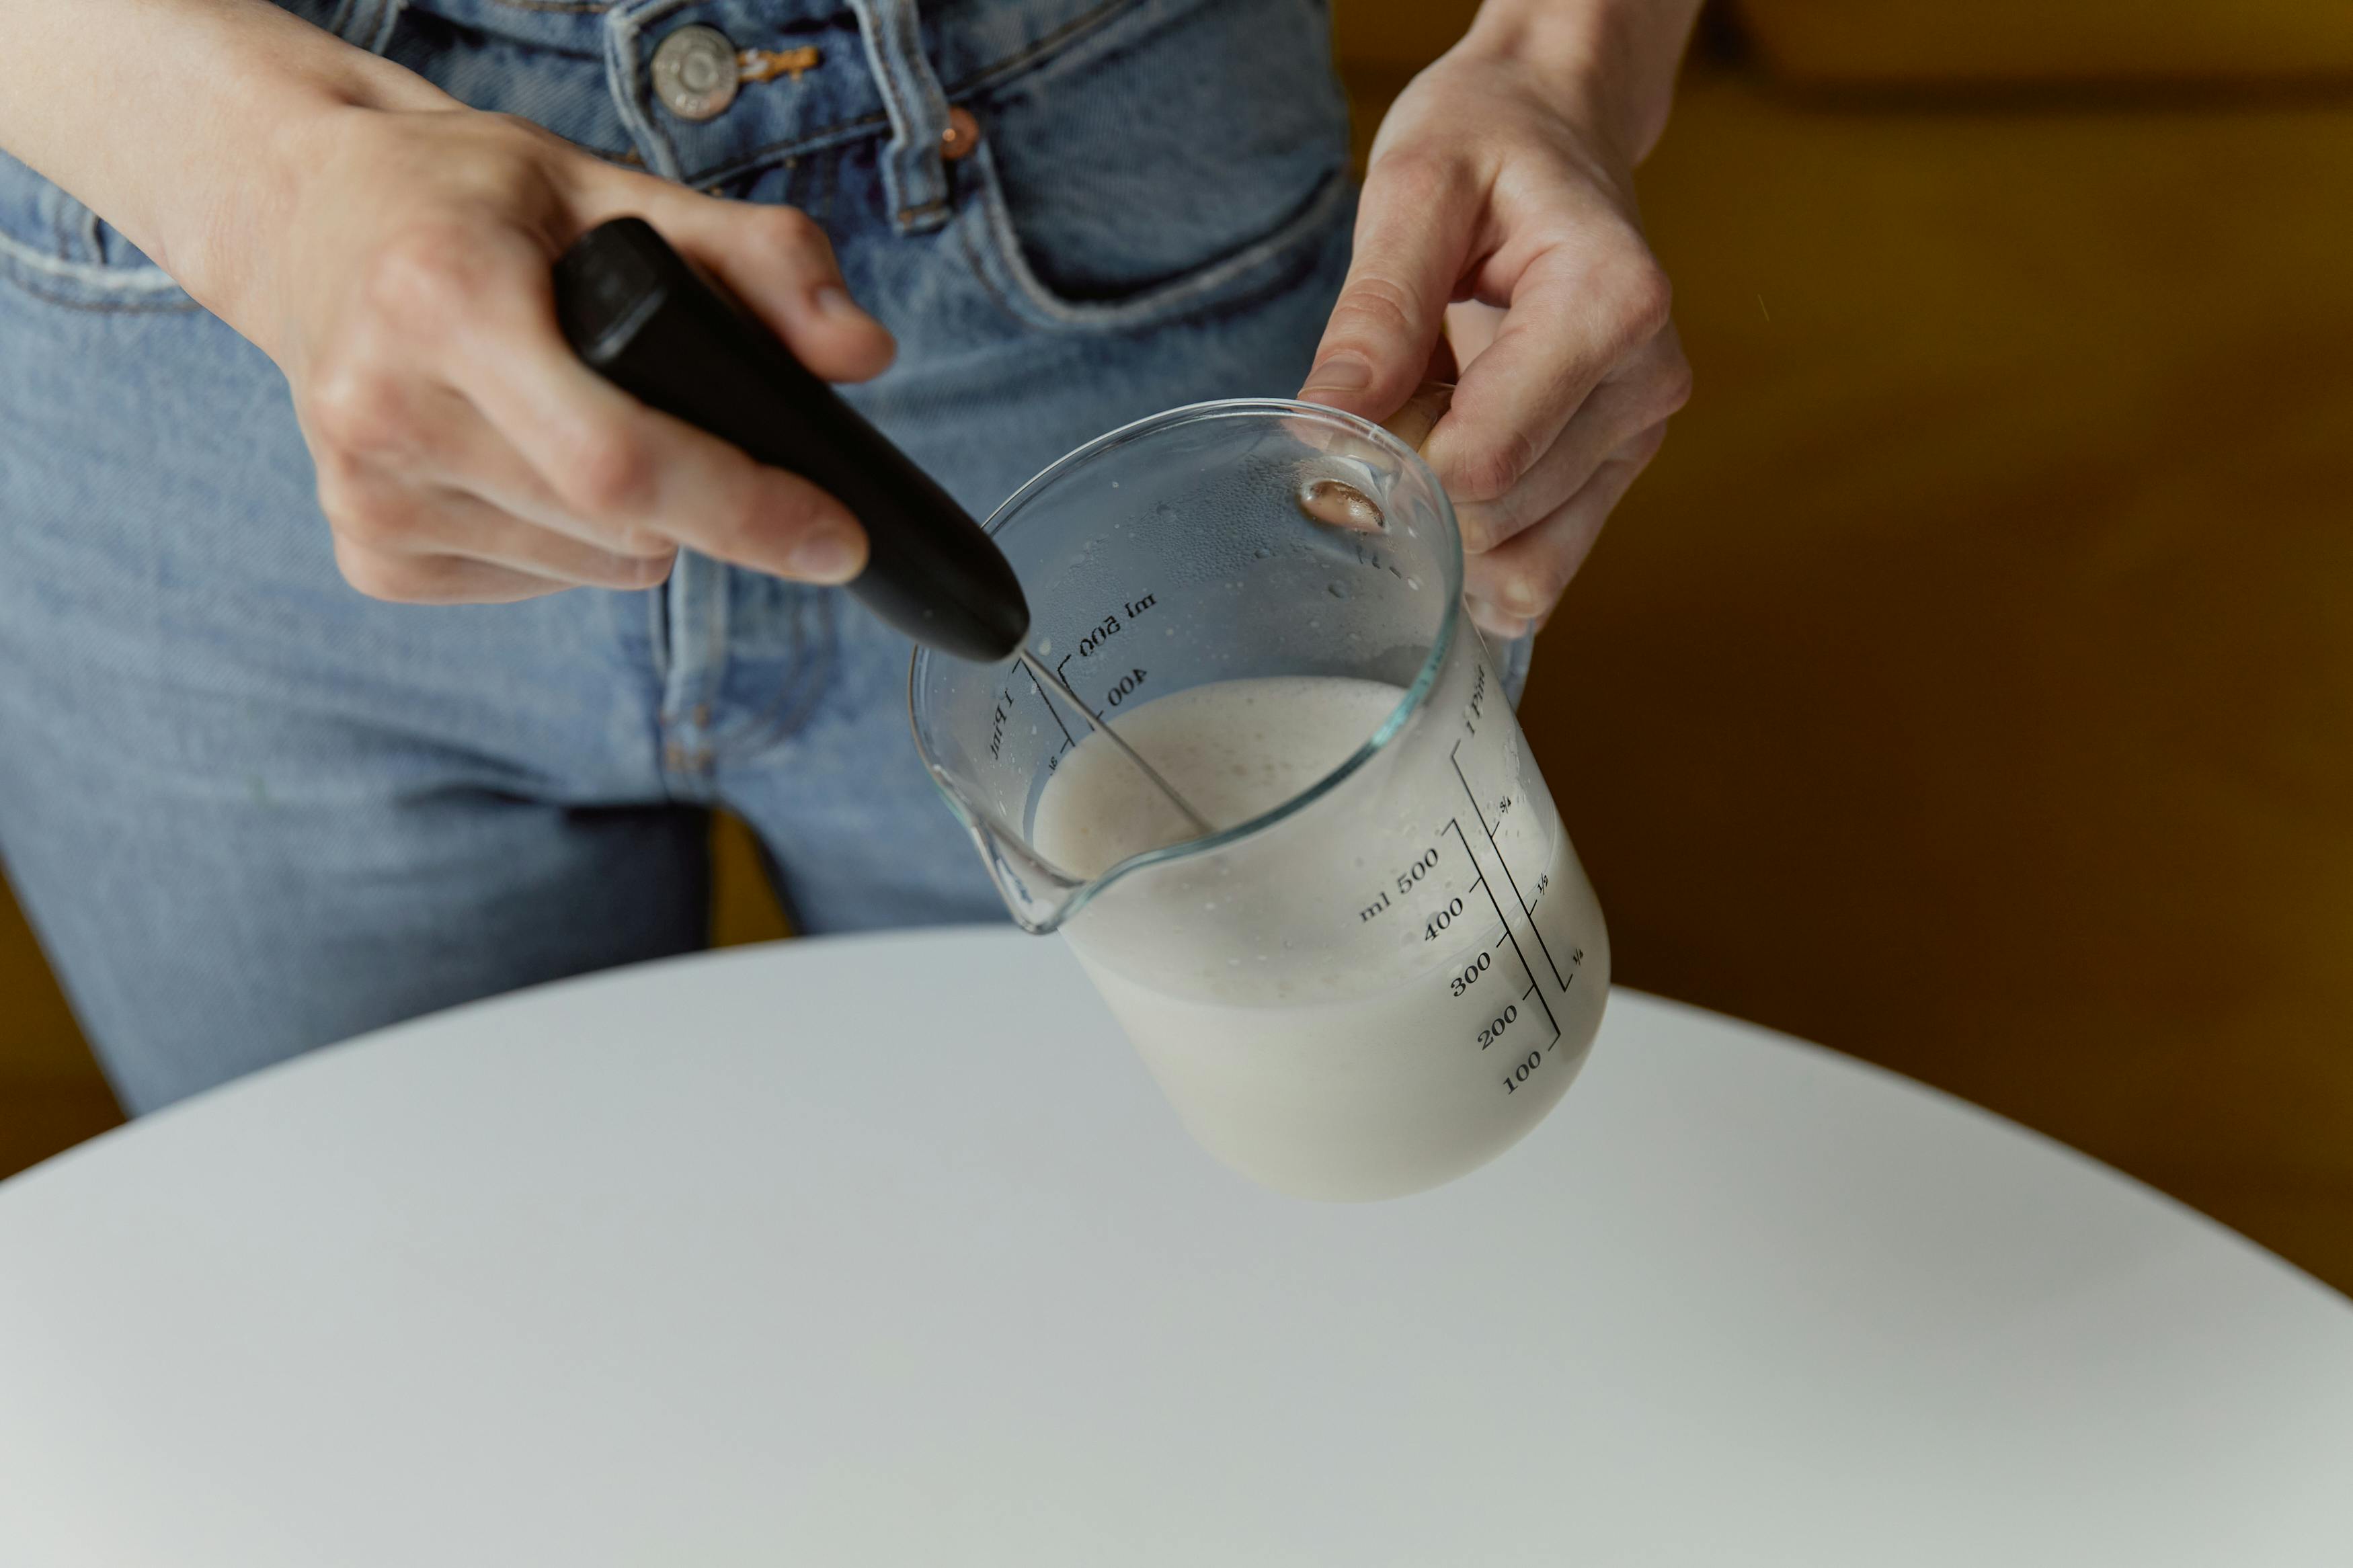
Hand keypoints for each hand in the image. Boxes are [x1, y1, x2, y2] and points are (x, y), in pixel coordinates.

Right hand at [224, 101, 893, 603]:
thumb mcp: (612, 188)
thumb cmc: (470, 199)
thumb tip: (863, 354)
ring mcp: (364, 490)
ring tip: (593, 421)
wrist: (304, 215)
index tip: (836, 539)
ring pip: (590, 565)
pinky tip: (532, 461)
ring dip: (640, 524)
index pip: (620, 460)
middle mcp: (385, 404)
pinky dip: (573, 544)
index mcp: (445, 297)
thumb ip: (756, 259)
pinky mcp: (365, 548)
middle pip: (617, 522)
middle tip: (709, 435)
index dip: (744, 510)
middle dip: (707, 502)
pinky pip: (533, 585)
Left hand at [1300, 39, 1690, 639]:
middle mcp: (1646, 380)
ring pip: (1524, 566)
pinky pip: (1543, 572)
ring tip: (1429, 424)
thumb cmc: (1486, 140)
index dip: (1396, 465)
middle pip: (1499, 518)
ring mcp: (1640, 434)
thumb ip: (1375, 313)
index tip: (1348, 415)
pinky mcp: (1618, 469)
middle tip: (1389, 402)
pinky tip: (1449, 488)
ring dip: (1447, 526)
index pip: (1487, 458)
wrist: (1555, 125)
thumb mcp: (1415, 190)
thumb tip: (1322, 429)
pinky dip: (1478, 558)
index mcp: (1611, 302)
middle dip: (1417, 490)